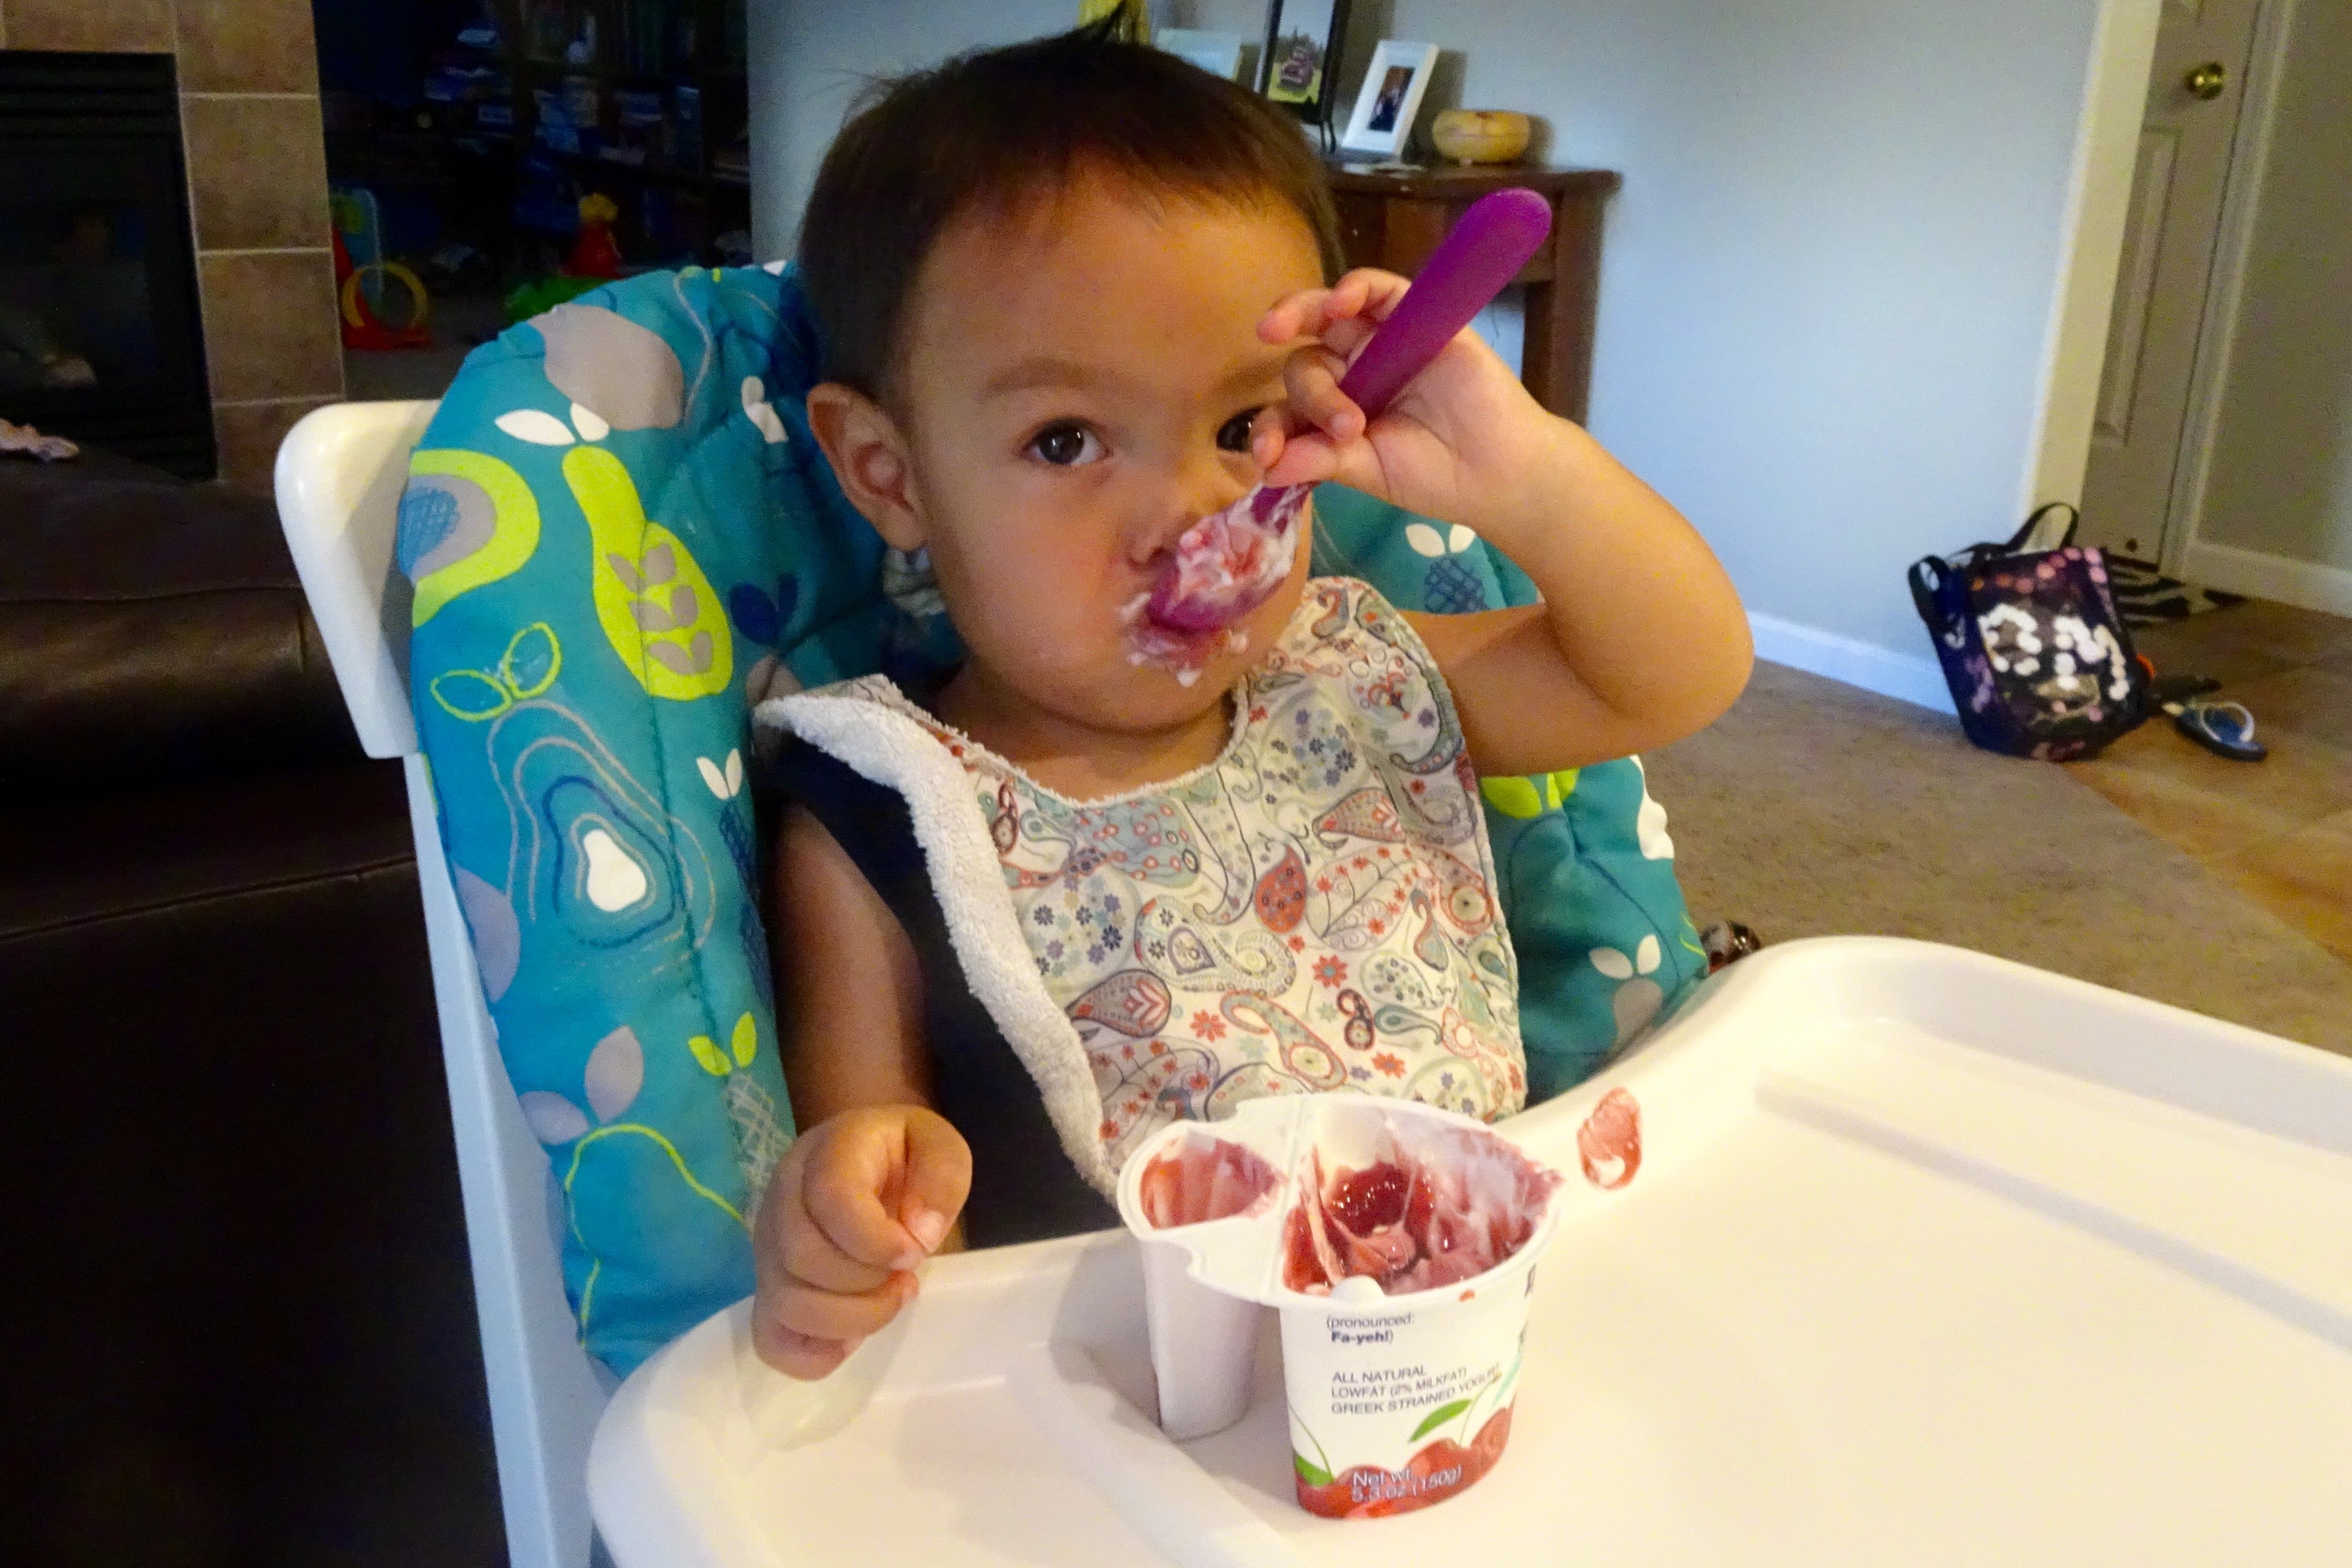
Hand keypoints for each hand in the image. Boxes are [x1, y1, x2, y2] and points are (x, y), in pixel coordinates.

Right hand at [750, 1105, 971, 1379]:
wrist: (866, 1160)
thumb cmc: (903, 1156)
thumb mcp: (938, 1145)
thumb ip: (941, 1176)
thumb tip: (919, 1235)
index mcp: (828, 1152)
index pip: (832, 1197)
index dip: (877, 1240)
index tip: (913, 1252)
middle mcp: (783, 1197)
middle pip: (803, 1257)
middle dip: (867, 1283)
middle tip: (906, 1277)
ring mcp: (768, 1247)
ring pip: (786, 1304)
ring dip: (850, 1319)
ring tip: (887, 1299)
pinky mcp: (768, 1288)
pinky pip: (771, 1341)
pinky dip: (814, 1353)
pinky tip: (852, 1337)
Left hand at [1252, 269, 1562, 538]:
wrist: (1497, 472)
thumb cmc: (1434, 475)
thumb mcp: (1367, 471)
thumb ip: (1319, 460)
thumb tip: (1264, 467)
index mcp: (1335, 411)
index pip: (1288, 408)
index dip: (1270, 427)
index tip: (1269, 453)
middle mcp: (1353, 372)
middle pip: (1306, 360)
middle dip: (1306, 390)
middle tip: (1322, 422)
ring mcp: (1382, 342)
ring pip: (1330, 314)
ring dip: (1302, 314)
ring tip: (1281, 331)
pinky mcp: (1415, 317)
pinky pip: (1378, 289)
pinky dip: (1354, 288)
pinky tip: (1338, 303)